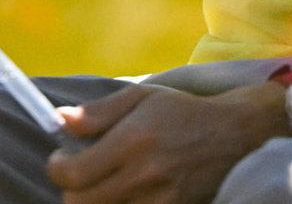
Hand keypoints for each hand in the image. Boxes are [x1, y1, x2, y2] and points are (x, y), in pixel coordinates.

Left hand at [47, 83, 287, 203]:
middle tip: (79, 174)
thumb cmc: (183, 112)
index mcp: (132, 141)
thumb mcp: (140, 98)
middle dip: (71, 190)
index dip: (56, 168)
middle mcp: (143, 175)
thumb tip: (59, 121)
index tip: (59, 159)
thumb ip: (97, 113)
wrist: (235, 135)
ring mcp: (159, 201)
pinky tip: (125, 192)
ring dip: (95, 201)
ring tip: (103, 182)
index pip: (72, 174)